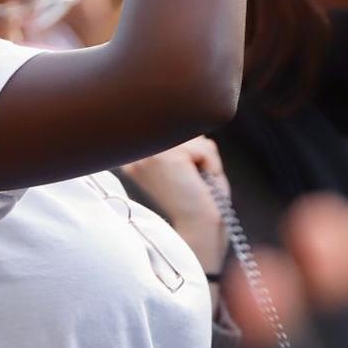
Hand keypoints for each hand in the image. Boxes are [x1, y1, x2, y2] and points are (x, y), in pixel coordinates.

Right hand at [121, 137, 228, 273]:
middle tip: (193, 182)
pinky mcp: (169, 157)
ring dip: (205, 159)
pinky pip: (204, 147)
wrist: (198, 230)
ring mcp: (151, 153)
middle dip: (198, 152)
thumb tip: (189, 117)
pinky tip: (201, 183)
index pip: (171, 129)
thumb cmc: (198, 201)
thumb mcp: (187, 161)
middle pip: (182, 128)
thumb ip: (183, 138)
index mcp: (136, 156)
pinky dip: (211, 164)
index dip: (189, 150)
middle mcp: (137, 153)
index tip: (187, 175)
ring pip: (194, 136)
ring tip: (197, 183)